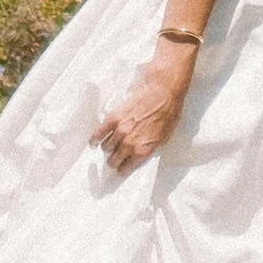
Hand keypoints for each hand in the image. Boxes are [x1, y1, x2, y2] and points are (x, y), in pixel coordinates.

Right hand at [93, 49, 195, 171]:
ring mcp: (120, 131)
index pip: (126, 168)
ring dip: (107, 149)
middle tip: (114, 160)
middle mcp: (130, 143)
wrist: (163, 92)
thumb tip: (142, 153)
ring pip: (106, 147)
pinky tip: (93, 142)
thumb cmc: (168, 113)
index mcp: (143, 150)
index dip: (123, 170)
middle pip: (114, 160)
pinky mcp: (114, 118)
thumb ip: (150, 148)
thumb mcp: (164, 137)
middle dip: (114, 162)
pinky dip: (95, 139)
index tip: (121, 170)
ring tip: (108, 148)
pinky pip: (99, 132)